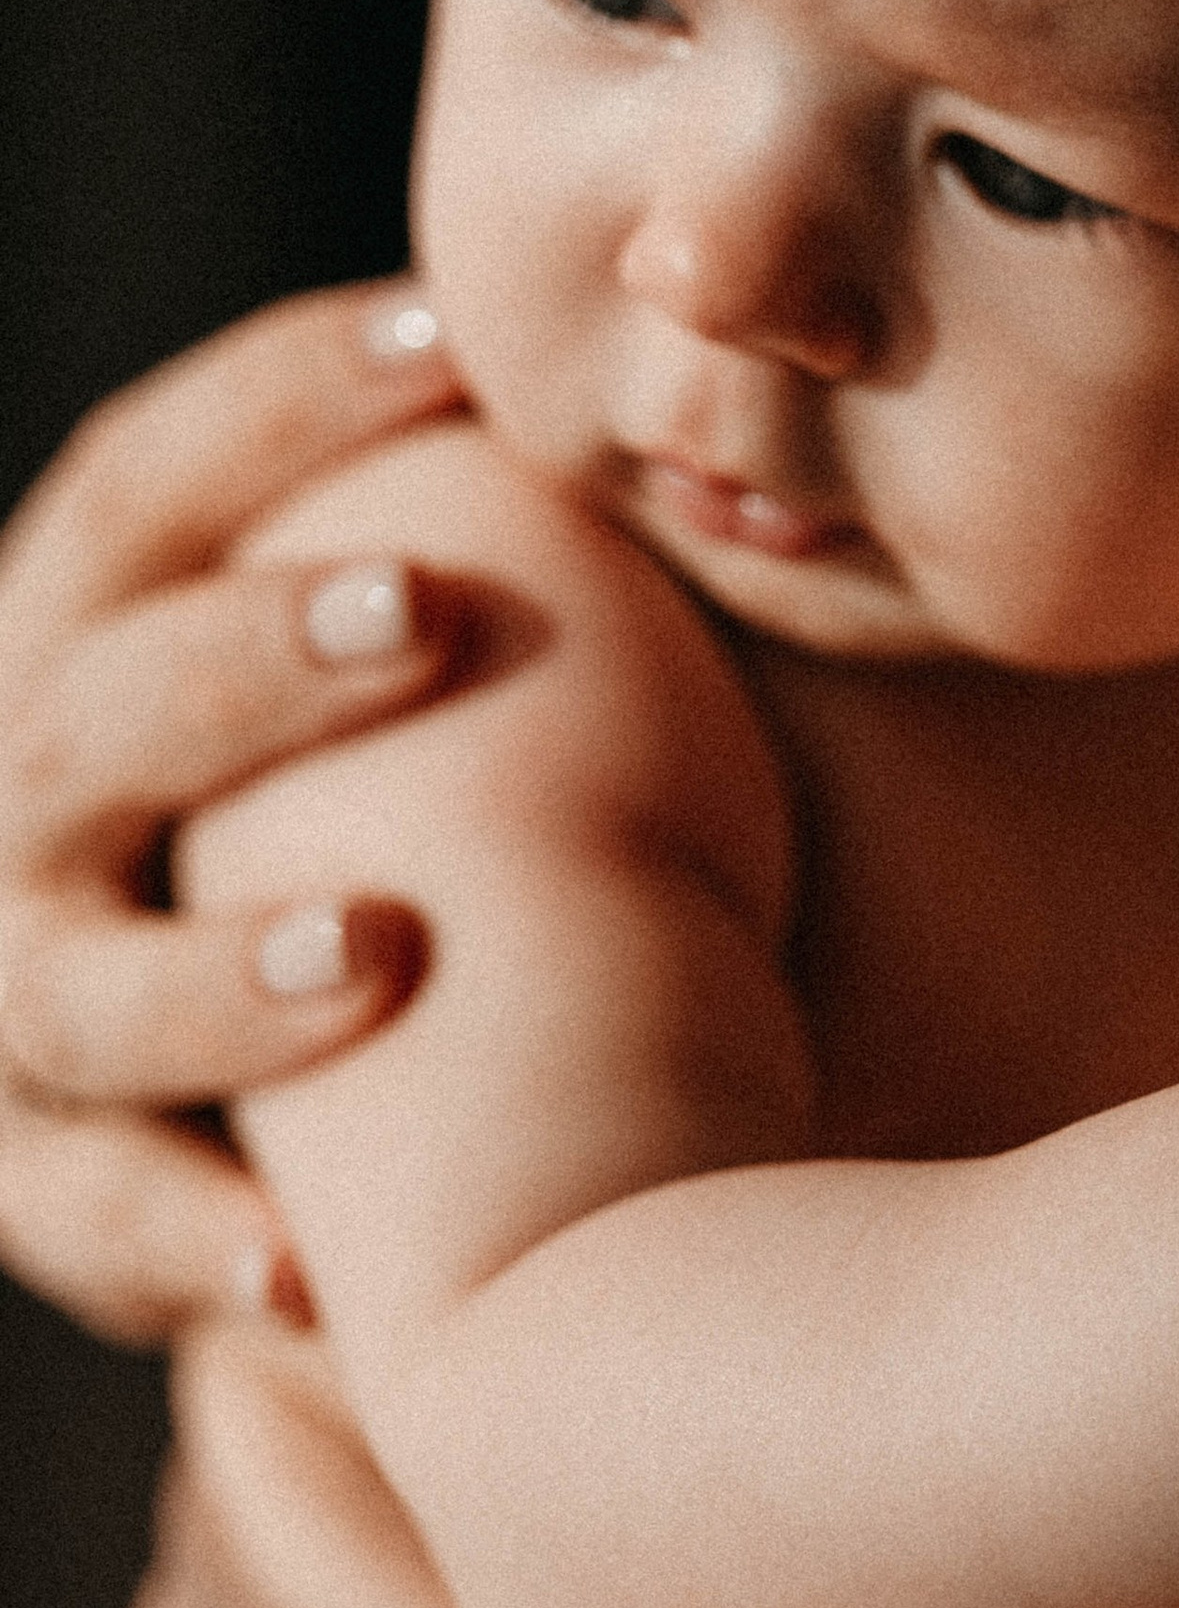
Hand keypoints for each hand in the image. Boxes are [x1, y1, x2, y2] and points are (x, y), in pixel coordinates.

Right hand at [0, 283, 463, 1339]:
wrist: (263, 1077)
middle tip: (418, 609)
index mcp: (84, 634)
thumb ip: (472, 535)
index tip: (448, 339)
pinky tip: (305, 1269)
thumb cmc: (377, 792)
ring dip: (224, 977)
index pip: (146, 483)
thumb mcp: (377, 659)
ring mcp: (12, 994)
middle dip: (244, 660)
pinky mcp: (42, 1184)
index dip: (275, 399)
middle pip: (89, 711)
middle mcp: (14, 801)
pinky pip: (98, 1219)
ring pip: (79, 986)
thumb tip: (682, 356)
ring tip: (383, 955)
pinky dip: (194, 1240)